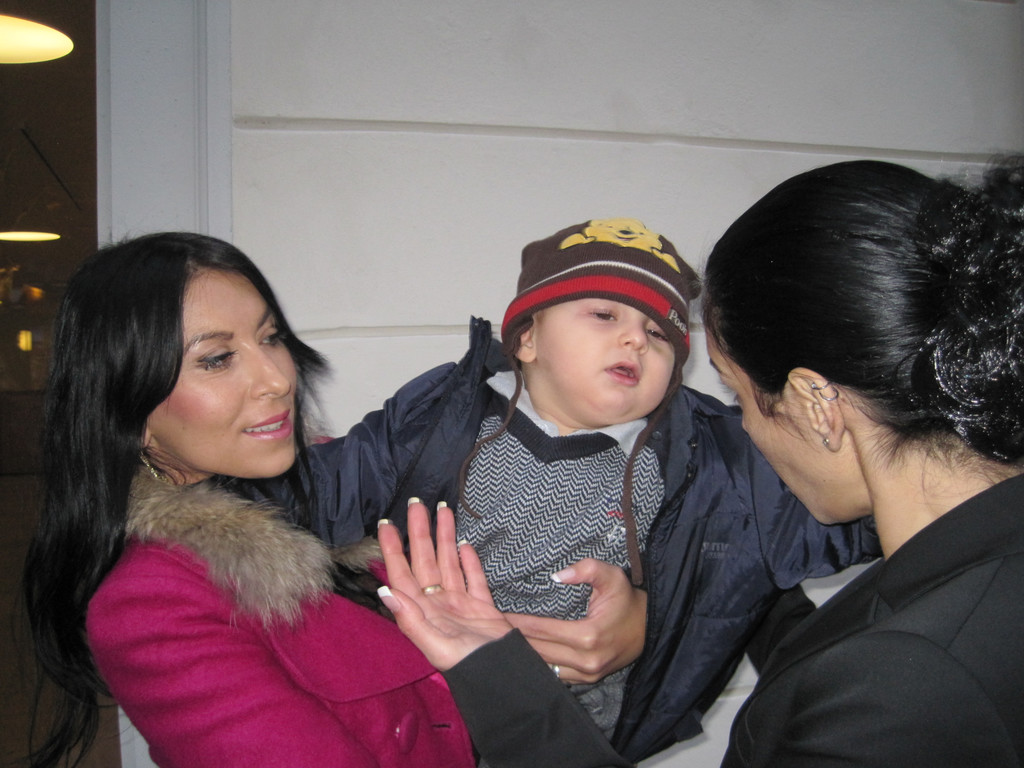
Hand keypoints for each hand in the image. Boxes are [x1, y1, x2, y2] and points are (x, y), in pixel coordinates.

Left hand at [378, 501, 513, 669]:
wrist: (503, 676)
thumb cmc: (468, 665)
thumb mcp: (436, 645)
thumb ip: (411, 618)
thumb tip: (386, 590)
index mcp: (422, 612)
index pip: (402, 573)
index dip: (392, 549)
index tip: (386, 524)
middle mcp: (436, 604)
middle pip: (425, 560)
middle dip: (420, 531)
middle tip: (417, 503)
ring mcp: (459, 603)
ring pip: (449, 562)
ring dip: (445, 537)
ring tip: (443, 510)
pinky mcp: (481, 606)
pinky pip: (473, 578)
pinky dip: (469, 561)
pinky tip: (465, 544)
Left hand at [505, 558, 646, 683]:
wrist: (649, 628)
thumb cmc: (626, 599)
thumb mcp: (612, 576)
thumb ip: (586, 569)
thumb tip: (557, 575)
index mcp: (588, 635)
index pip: (541, 629)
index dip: (517, 622)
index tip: (496, 615)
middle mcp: (586, 660)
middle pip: (538, 651)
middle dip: (512, 640)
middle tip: (489, 630)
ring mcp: (587, 674)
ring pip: (544, 667)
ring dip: (522, 655)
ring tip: (499, 644)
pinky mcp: (588, 680)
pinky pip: (556, 676)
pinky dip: (538, 666)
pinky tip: (521, 656)